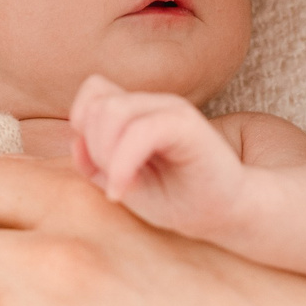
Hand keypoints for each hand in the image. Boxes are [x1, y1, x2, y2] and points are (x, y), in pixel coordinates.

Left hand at [67, 74, 250, 245]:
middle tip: (112, 180)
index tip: (98, 166)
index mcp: (140, 113)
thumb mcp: (125, 184)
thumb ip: (96, 162)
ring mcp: (172, 110)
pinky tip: (122, 191)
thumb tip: (75, 143)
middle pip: (97, 104)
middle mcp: (154, 105)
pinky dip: (121, 164)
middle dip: (94, 146)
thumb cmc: (180, 199)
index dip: (84, 125)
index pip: (94, 92)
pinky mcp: (187, 124)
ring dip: (106, 155)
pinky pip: (140, 130)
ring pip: (112, 112)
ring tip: (120, 185)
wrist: (231, 213)